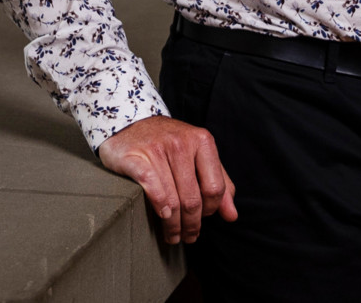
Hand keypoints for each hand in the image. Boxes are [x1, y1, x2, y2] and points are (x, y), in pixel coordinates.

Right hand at [98, 115, 238, 245]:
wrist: (129, 123)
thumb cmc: (168, 144)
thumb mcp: (198, 156)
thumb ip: (218, 182)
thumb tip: (231, 215)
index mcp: (201, 141)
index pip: (215, 188)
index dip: (211, 210)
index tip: (203, 218)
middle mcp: (181, 143)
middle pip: (193, 199)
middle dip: (192, 225)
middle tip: (189, 237)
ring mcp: (157, 149)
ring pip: (173, 200)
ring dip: (174, 226)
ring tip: (173, 236)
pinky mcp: (136, 158)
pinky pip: (153, 190)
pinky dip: (160, 208)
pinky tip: (162, 217)